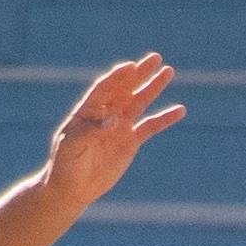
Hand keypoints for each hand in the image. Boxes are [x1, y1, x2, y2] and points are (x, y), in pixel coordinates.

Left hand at [44, 56, 184, 209]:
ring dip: (153, 87)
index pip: (104, 89)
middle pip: (124, 89)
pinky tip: (180, 110)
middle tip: (155, 58)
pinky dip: (164, 118)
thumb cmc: (65, 165)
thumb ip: (90, 131)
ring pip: (139, 102)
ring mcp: (119, 126)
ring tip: (168, 71)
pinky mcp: (130, 141)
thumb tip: (113, 120)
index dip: (117, 77)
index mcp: (87, 111)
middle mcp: (105, 114)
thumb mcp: (71, 147)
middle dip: (139, 74)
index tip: (130, 66)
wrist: (73, 188)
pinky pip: (150, 126)